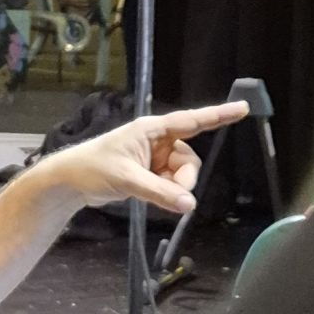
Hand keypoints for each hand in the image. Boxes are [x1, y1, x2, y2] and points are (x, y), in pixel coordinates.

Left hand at [43, 102, 248, 212]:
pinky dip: (166, 193)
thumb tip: (189, 205)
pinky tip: (148, 196)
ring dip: (173, 188)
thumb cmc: (93, 168)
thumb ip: (159, 192)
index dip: (219, 115)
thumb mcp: (127, 179)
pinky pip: (171, 183)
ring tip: (150, 194)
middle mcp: (157, 140)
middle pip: (188, 159)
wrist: (71, 182)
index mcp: (152, 129)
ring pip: (181, 174)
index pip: (192, 120)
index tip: (243, 107)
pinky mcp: (150, 173)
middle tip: (170, 194)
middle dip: (183, 179)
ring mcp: (154, 157)